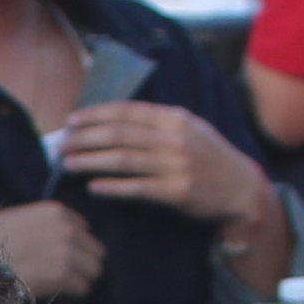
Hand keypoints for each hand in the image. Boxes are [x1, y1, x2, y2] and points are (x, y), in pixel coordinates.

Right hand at [0, 196, 102, 301]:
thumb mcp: (16, 219)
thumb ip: (42, 224)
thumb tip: (54, 238)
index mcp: (56, 212)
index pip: (84, 229)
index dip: (75, 245)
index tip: (61, 257)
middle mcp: (67, 228)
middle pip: (96, 251)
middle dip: (83, 264)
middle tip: (66, 276)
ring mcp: (67, 252)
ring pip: (94, 271)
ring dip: (80, 280)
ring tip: (62, 287)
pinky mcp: (62, 275)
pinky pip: (83, 288)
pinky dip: (72, 295)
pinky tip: (58, 295)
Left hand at [52, 99, 271, 235]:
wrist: (241, 188)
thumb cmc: (209, 158)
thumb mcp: (190, 129)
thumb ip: (158, 123)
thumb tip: (116, 119)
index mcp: (176, 118)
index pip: (128, 111)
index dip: (97, 114)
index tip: (72, 120)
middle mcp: (175, 138)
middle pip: (121, 134)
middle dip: (86, 137)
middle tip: (61, 143)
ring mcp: (177, 165)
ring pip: (124, 159)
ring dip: (91, 160)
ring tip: (67, 164)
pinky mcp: (177, 191)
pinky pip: (138, 188)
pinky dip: (113, 187)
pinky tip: (93, 187)